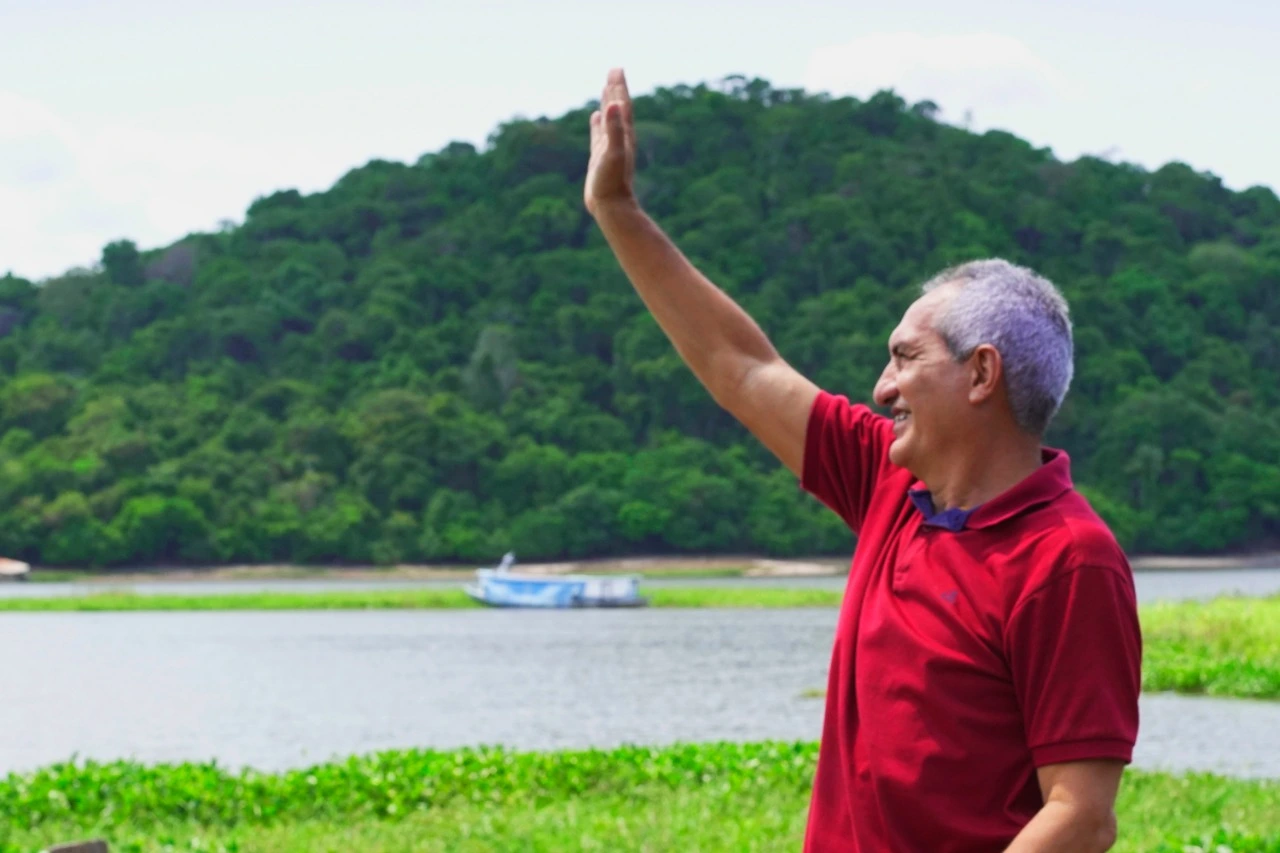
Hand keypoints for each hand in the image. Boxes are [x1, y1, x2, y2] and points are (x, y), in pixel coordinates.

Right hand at [584, 68, 636, 216]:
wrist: (611, 206)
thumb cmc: (612, 182)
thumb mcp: (612, 153)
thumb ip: (614, 129)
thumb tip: (614, 105)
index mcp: (623, 134)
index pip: (622, 104)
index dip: (619, 86)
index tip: (616, 68)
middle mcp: (619, 138)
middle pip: (618, 107)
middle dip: (615, 89)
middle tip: (613, 70)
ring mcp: (610, 147)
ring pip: (609, 119)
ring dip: (608, 103)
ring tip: (606, 88)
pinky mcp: (601, 157)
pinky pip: (599, 134)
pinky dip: (598, 123)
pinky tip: (596, 117)